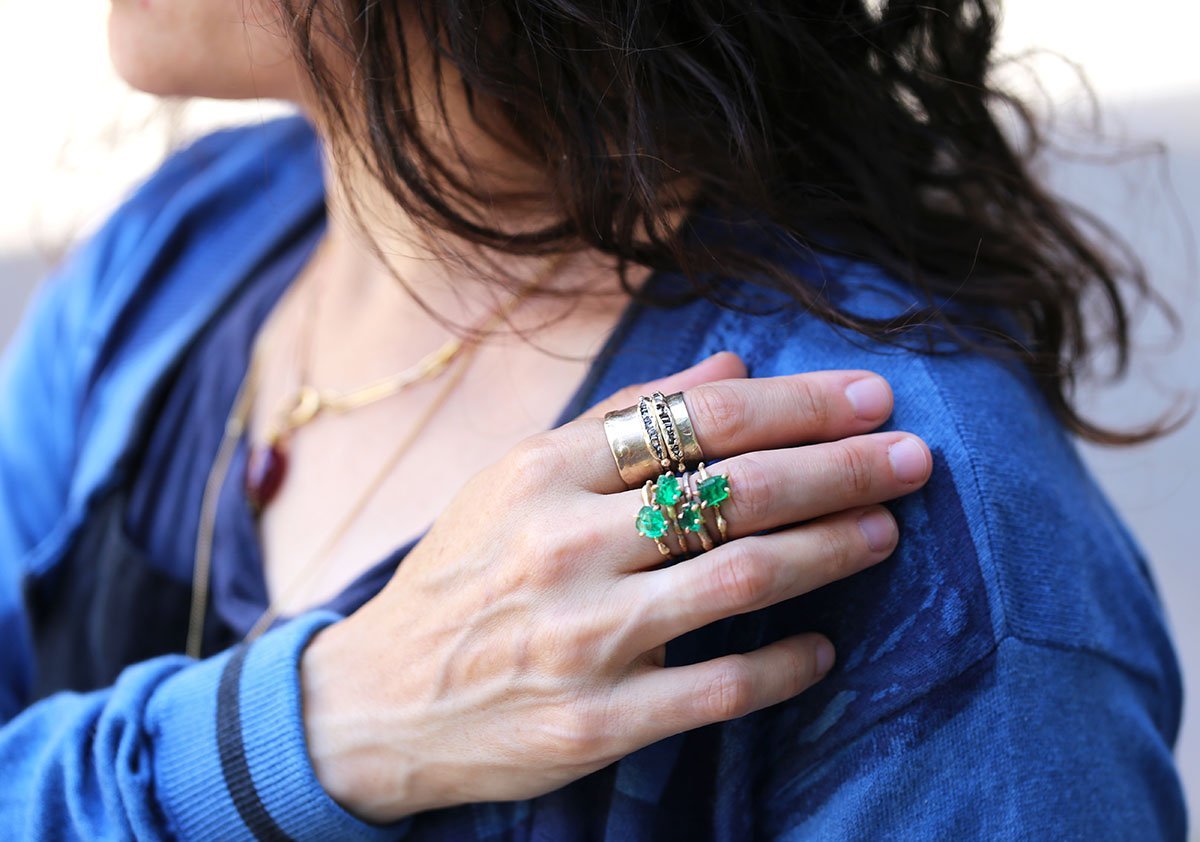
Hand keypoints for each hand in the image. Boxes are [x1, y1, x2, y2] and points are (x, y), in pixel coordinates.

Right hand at [299, 352, 932, 822]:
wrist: (374, 701)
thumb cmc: (458, 578)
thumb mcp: (515, 480)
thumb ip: (622, 419)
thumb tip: (732, 365)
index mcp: (545, 472)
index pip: (697, 419)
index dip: (797, 404)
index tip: (871, 398)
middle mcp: (566, 545)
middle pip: (736, 490)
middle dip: (841, 467)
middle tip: (914, 456)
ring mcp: (585, 637)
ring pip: (743, 577)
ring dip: (832, 549)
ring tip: (886, 530)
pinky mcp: (598, 720)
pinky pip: (722, 687)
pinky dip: (786, 664)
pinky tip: (823, 647)